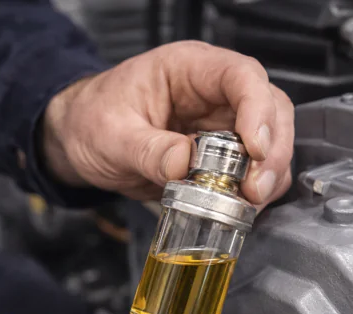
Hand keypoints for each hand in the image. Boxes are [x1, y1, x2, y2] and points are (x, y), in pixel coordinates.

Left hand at [42, 41, 294, 208]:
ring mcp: (222, 123)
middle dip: (272, 151)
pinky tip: (243, 205)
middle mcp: (214, 92)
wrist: (81, 142)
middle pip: (270, 109)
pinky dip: (257, 189)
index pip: (241, 76)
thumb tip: (184, 165)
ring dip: (270, 174)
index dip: (257, 111)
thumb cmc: (93, 120)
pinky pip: (254, 169)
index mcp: (188, 69)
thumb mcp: (111, 135)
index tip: (255, 148)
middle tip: (256, 188)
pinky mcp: (223, 156)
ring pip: (271, 140)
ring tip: (250, 201)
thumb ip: (148, 150)